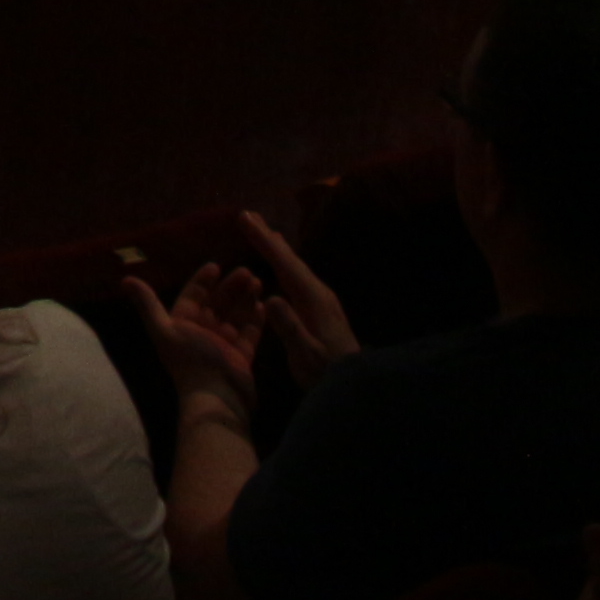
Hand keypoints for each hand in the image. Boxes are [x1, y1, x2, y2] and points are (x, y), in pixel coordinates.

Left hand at [128, 263, 267, 416]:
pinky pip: (249, 333)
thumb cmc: (190, 361)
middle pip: (217, 303)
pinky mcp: (242, 356)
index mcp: (182, 325)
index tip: (216, 265)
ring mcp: (223, 345)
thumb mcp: (165, 330)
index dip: (202, 281)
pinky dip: (255, 318)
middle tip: (246, 271)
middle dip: (230, 287)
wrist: (216, 397)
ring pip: (235, 315)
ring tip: (257, 281)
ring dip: (245, 298)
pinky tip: (263, 304)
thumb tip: (125, 280)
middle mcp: (202, 333)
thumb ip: (148, 305)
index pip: (192, 296)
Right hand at [238, 211, 358, 373]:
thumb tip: (271, 298)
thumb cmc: (325, 372)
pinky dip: (285, 263)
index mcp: (313, 299)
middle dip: (268, 237)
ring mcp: (322, 300)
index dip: (263, 240)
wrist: (355, 385)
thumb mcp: (305, 354)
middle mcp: (319, 293)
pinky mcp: (322, 308)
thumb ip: (289, 327)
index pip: (284, 263)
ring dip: (278, 248)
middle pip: (290, 258)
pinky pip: (298, 277)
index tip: (244, 218)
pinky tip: (282, 267)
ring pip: (295, 266)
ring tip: (264, 232)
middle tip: (249, 214)